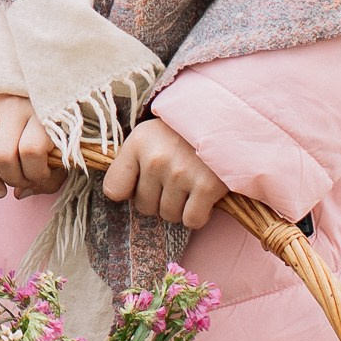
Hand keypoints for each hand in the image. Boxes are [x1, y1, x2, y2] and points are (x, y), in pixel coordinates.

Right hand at [0, 92, 67, 198]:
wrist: (33, 90)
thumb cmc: (47, 129)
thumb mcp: (58, 149)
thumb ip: (49, 177)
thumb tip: (19, 194)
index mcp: (40, 113)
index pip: (31, 150)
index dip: (36, 174)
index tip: (40, 178)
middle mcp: (12, 107)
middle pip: (2, 154)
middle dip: (11, 179)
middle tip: (19, 183)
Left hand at [101, 114, 224, 230]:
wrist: (227, 120)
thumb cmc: (182, 133)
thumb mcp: (149, 135)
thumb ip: (129, 162)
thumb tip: (118, 196)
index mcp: (138, 143)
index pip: (113, 190)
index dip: (128, 191)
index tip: (142, 182)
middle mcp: (156, 160)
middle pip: (145, 207)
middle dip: (158, 199)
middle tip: (174, 180)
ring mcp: (181, 174)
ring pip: (169, 215)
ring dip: (179, 207)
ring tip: (189, 184)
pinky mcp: (206, 187)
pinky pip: (192, 220)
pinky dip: (198, 214)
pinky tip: (202, 196)